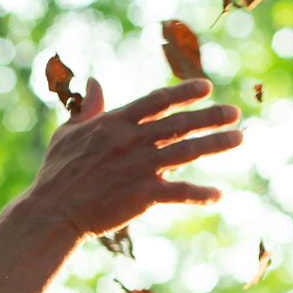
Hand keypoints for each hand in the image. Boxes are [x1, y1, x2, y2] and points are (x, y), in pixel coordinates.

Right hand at [24, 77, 242, 237]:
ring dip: (216, 143)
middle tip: (235, 112)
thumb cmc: (56, 173)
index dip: (183, 92)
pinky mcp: (143, 195)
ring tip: (239, 138)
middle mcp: (132, 140)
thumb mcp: (67, 132)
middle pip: (180, 123)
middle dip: (210, 115)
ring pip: (187, 150)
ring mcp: (140, 167)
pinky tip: (218, 194)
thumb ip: (87, 107)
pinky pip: (179, 192)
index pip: (157, 100)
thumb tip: (95, 81)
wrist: (53, 211)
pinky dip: (200, 194)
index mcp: (115, 122)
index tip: (206, 87)